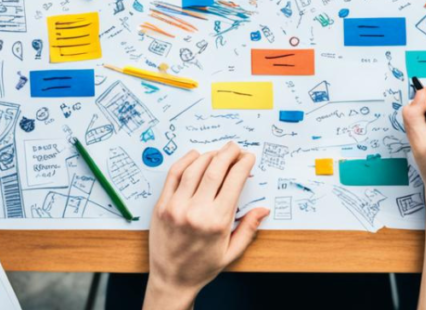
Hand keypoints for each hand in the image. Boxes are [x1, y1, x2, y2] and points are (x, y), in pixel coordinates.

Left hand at [144, 143, 269, 309]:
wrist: (171, 279)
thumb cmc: (202, 266)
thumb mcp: (231, 252)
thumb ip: (249, 229)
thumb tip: (263, 209)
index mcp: (217, 222)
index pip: (234, 181)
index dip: (243, 164)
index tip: (248, 157)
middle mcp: (196, 211)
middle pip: (215, 169)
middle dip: (229, 153)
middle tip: (236, 147)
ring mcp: (176, 206)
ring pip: (195, 168)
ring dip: (210, 155)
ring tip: (219, 153)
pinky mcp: (162, 205)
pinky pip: (174, 174)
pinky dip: (186, 161)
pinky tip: (196, 156)